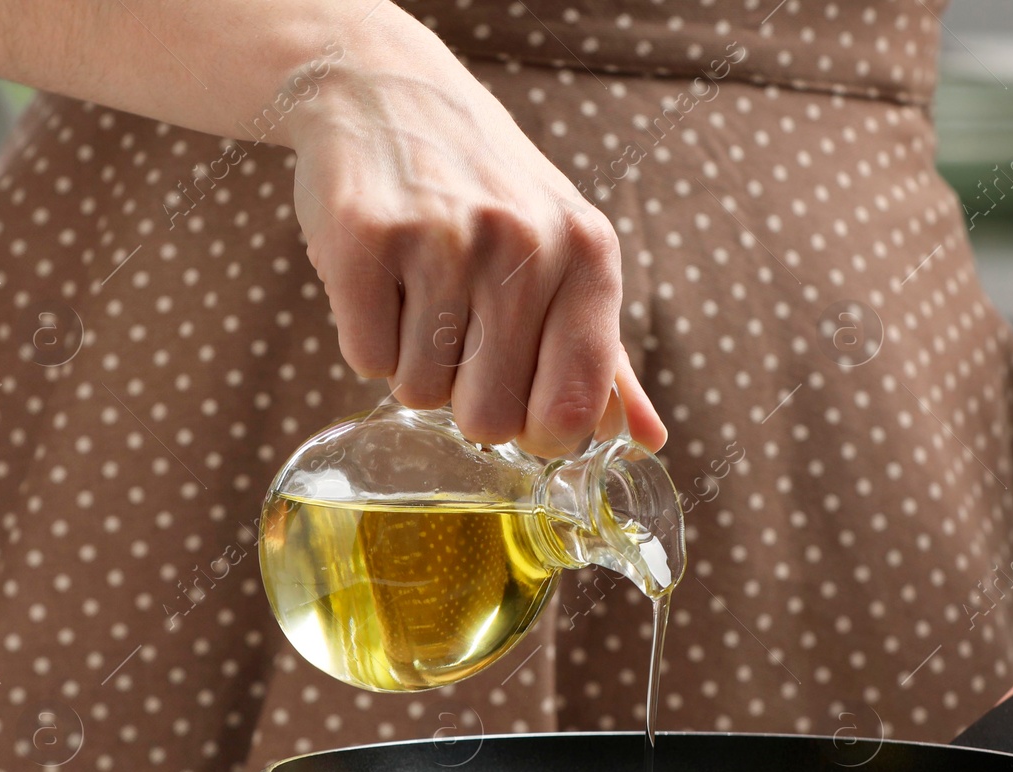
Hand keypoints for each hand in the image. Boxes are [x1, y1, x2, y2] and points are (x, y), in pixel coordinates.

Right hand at [284, 28, 663, 455]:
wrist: (388, 89)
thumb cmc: (490, 193)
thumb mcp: (565, 255)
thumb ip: (604, 358)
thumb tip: (648, 442)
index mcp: (588, 254)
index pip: (572, 409)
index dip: (538, 431)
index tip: (520, 402)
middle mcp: (524, 243)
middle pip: (489, 419)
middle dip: (465, 398)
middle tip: (459, 334)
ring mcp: (443, 238)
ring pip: (419, 394)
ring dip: (412, 364)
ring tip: (419, 292)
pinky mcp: (367, 238)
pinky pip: (365, 359)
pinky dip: (367, 338)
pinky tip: (382, 280)